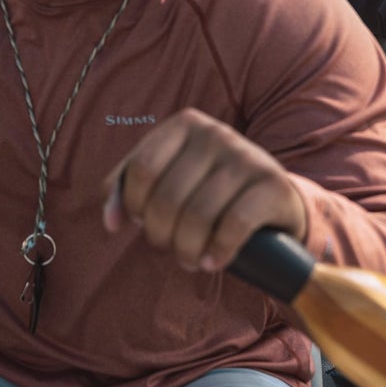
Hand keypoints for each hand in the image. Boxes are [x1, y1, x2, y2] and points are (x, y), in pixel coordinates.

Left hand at [104, 108, 306, 271]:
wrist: (275, 198)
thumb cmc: (209, 190)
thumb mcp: (169, 178)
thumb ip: (129, 191)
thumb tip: (110, 222)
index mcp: (185, 124)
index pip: (142, 169)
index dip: (134, 205)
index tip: (142, 222)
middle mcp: (217, 133)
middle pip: (168, 197)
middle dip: (161, 235)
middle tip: (169, 247)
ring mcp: (247, 157)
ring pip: (198, 216)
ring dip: (187, 250)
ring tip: (189, 259)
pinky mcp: (272, 185)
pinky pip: (234, 226)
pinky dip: (218, 252)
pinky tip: (214, 261)